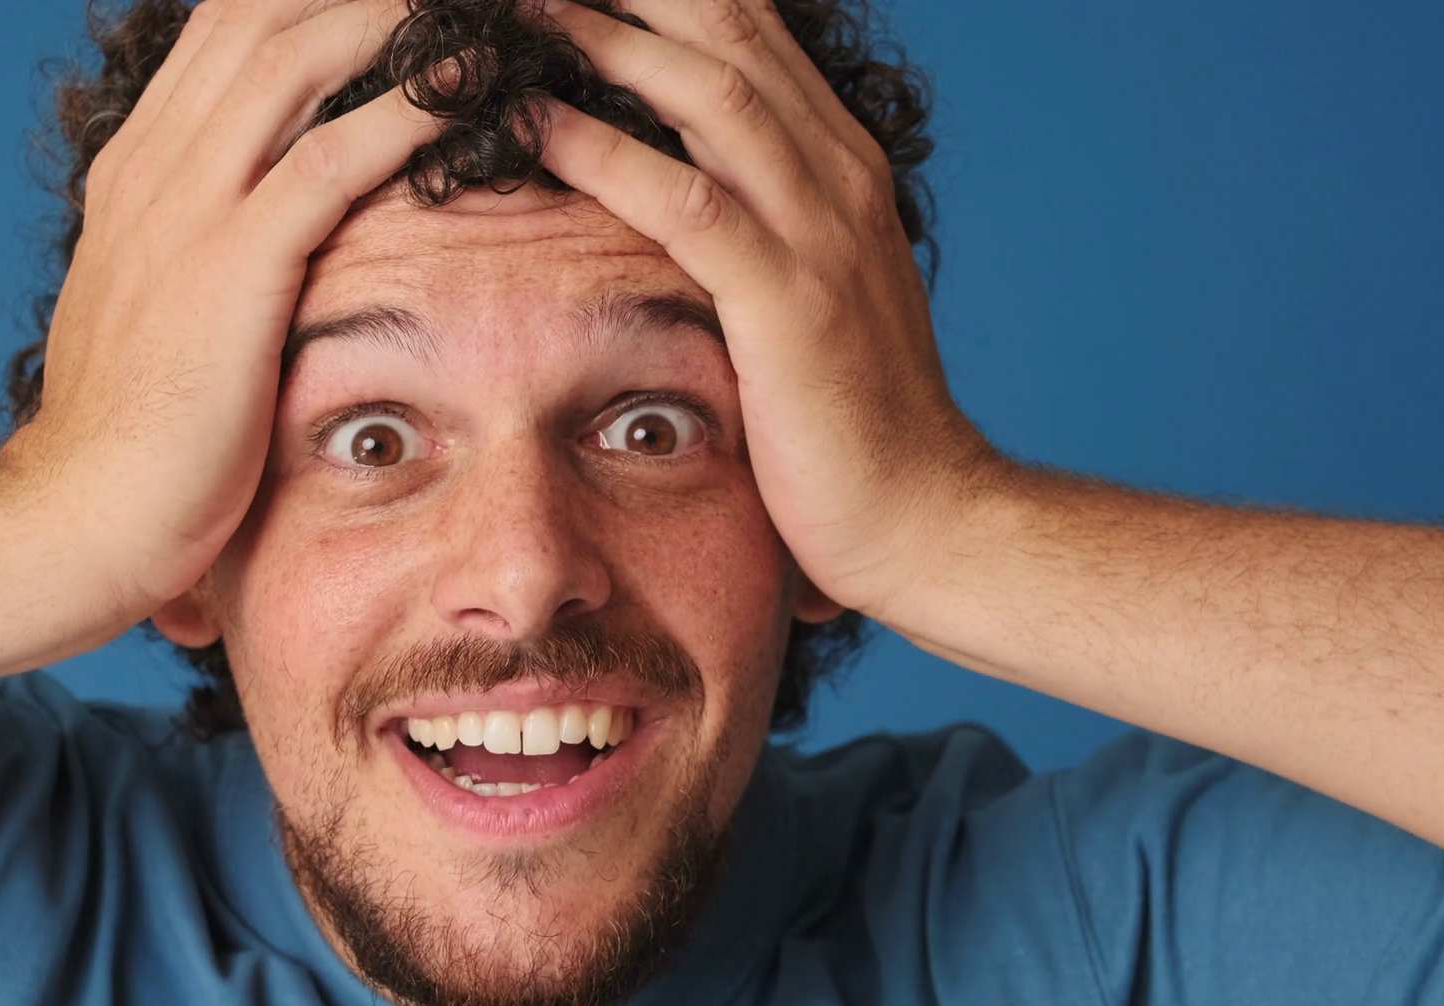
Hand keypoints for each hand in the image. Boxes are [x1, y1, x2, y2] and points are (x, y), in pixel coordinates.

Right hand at [0, 0, 434, 627]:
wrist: (77, 514)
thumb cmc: (135, 430)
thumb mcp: (162, 307)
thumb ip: (207, 247)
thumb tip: (273, 236)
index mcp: (144, 165)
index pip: (229, 26)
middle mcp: (159, 162)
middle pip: (262, 10)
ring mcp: (188, 208)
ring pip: (295, 53)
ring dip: (395, 14)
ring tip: (484, 5)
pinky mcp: (232, 269)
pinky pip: (330, 159)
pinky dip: (406, 111)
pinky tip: (469, 87)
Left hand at [537, 0, 1004, 619]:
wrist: (924, 517)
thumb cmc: (848, 415)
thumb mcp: (806, 291)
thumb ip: (755, 223)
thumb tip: (669, 188)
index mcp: (836, 162)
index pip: (747, 29)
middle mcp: (837, 172)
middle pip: (729, 26)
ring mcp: (820, 232)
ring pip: (710, 91)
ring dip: (606, 37)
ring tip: (518, 7)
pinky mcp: (789, 301)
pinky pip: (688, 202)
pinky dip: (606, 152)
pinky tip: (536, 121)